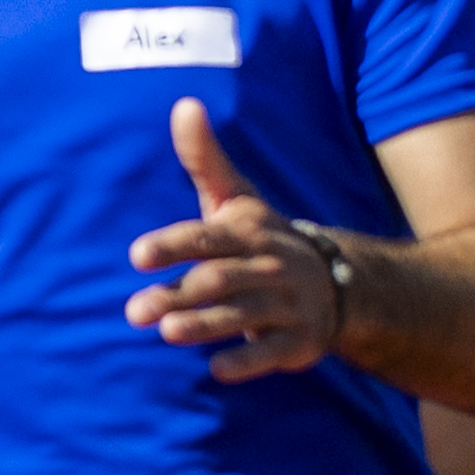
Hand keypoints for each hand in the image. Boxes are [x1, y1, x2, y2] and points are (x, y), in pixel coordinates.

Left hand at [124, 105, 351, 382]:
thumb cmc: (263, 240)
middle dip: (179, 293)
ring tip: (167, 334)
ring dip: (206, 325)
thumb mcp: (236, 200)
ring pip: (244, 315)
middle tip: (134, 311)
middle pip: (220, 279)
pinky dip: (248, 360)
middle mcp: (269, 267)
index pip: (207, 237)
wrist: (339, 283)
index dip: (174, 246)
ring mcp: (288, 306)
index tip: (137, 256)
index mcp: (248, 233)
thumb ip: (204, 159)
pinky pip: (274, 352)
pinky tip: (217, 370)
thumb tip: (184, 104)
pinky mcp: (300, 342)